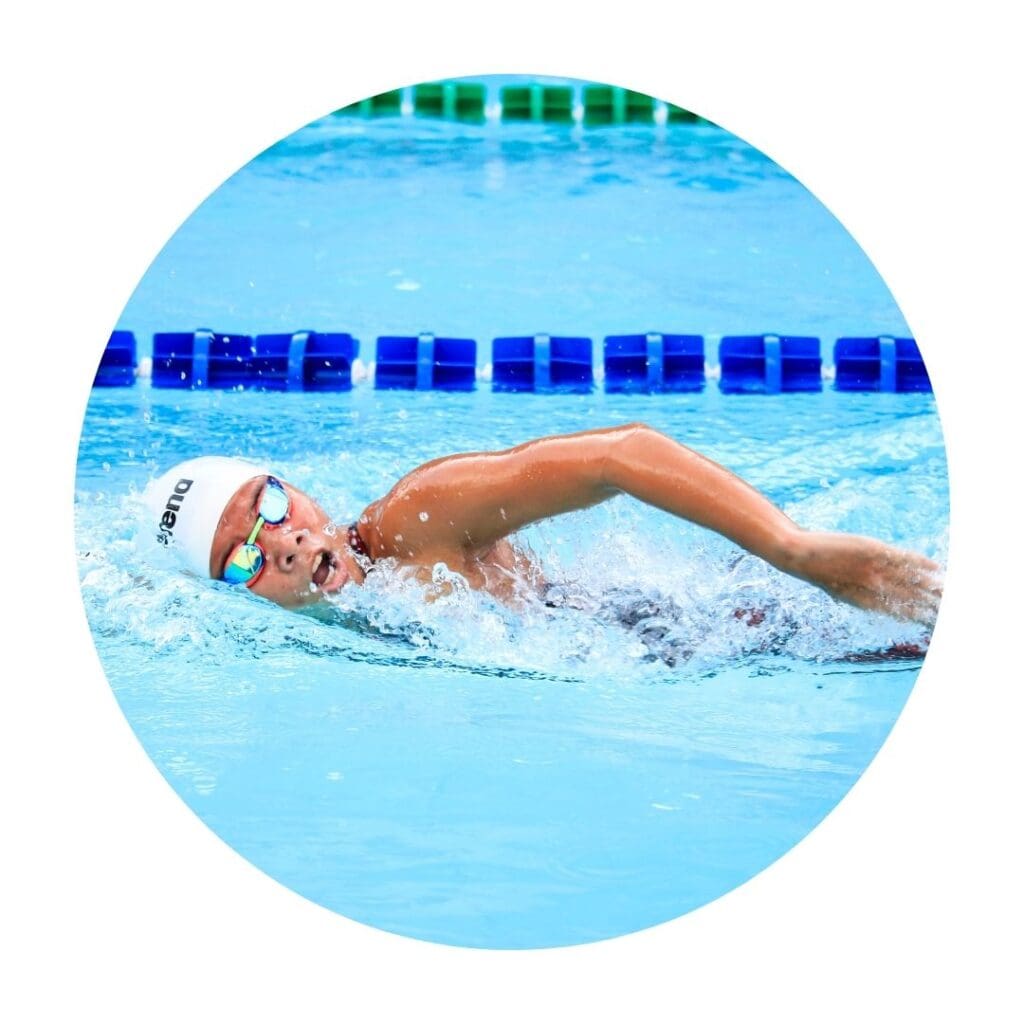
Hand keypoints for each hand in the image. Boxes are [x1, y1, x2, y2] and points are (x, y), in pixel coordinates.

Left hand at [784, 531, 943, 625]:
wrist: (799, 556)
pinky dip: (922, 565)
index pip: (905, 615)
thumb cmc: (820, 574)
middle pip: (915, 603)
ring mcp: (876, 571)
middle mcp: (875, 590)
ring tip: (954, 595)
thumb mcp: (843, 591)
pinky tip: (937, 570)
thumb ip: (867, 598)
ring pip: (914, 583)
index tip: (942, 625)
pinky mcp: (874, 551)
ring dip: (937, 589)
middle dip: (938, 609)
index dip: (926, 620)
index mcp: (869, 603)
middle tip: (957, 615)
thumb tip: (882, 603)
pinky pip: (904, 560)